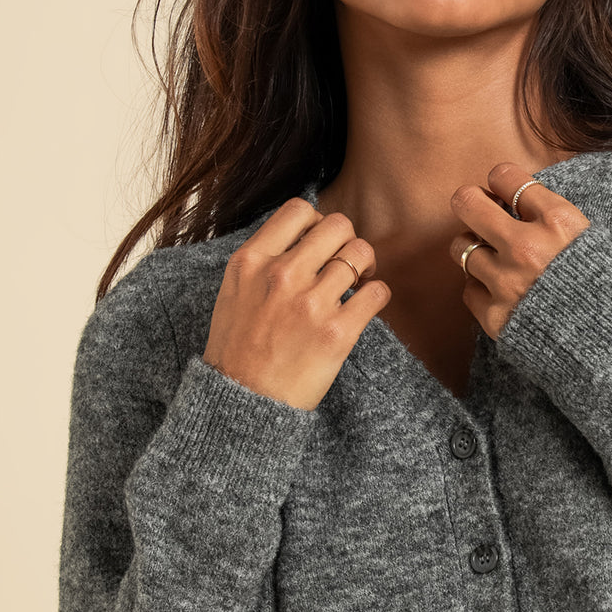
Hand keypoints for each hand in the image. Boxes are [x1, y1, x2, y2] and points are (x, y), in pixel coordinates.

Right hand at [202, 199, 391, 410]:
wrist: (242, 402)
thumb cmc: (237, 349)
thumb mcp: (233, 291)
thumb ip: (263, 260)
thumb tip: (301, 236)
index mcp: (251, 261)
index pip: (299, 209)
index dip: (318, 222)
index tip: (319, 244)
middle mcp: (280, 275)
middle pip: (337, 225)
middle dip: (347, 241)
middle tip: (346, 263)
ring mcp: (310, 303)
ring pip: (361, 253)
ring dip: (366, 267)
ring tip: (357, 285)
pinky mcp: (337, 333)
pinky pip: (377, 293)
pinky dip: (378, 295)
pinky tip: (365, 306)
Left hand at [447, 163, 590, 339]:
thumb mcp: (597, 242)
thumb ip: (556, 220)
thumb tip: (521, 200)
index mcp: (559, 222)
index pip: (506, 177)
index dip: (500, 182)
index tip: (502, 191)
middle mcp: (527, 247)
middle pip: (468, 204)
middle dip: (470, 203)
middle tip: (478, 212)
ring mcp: (507, 283)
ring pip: (461, 248)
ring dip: (473, 249)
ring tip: (491, 257)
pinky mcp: (495, 316)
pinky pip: (469, 290)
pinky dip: (481, 288)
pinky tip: (501, 291)